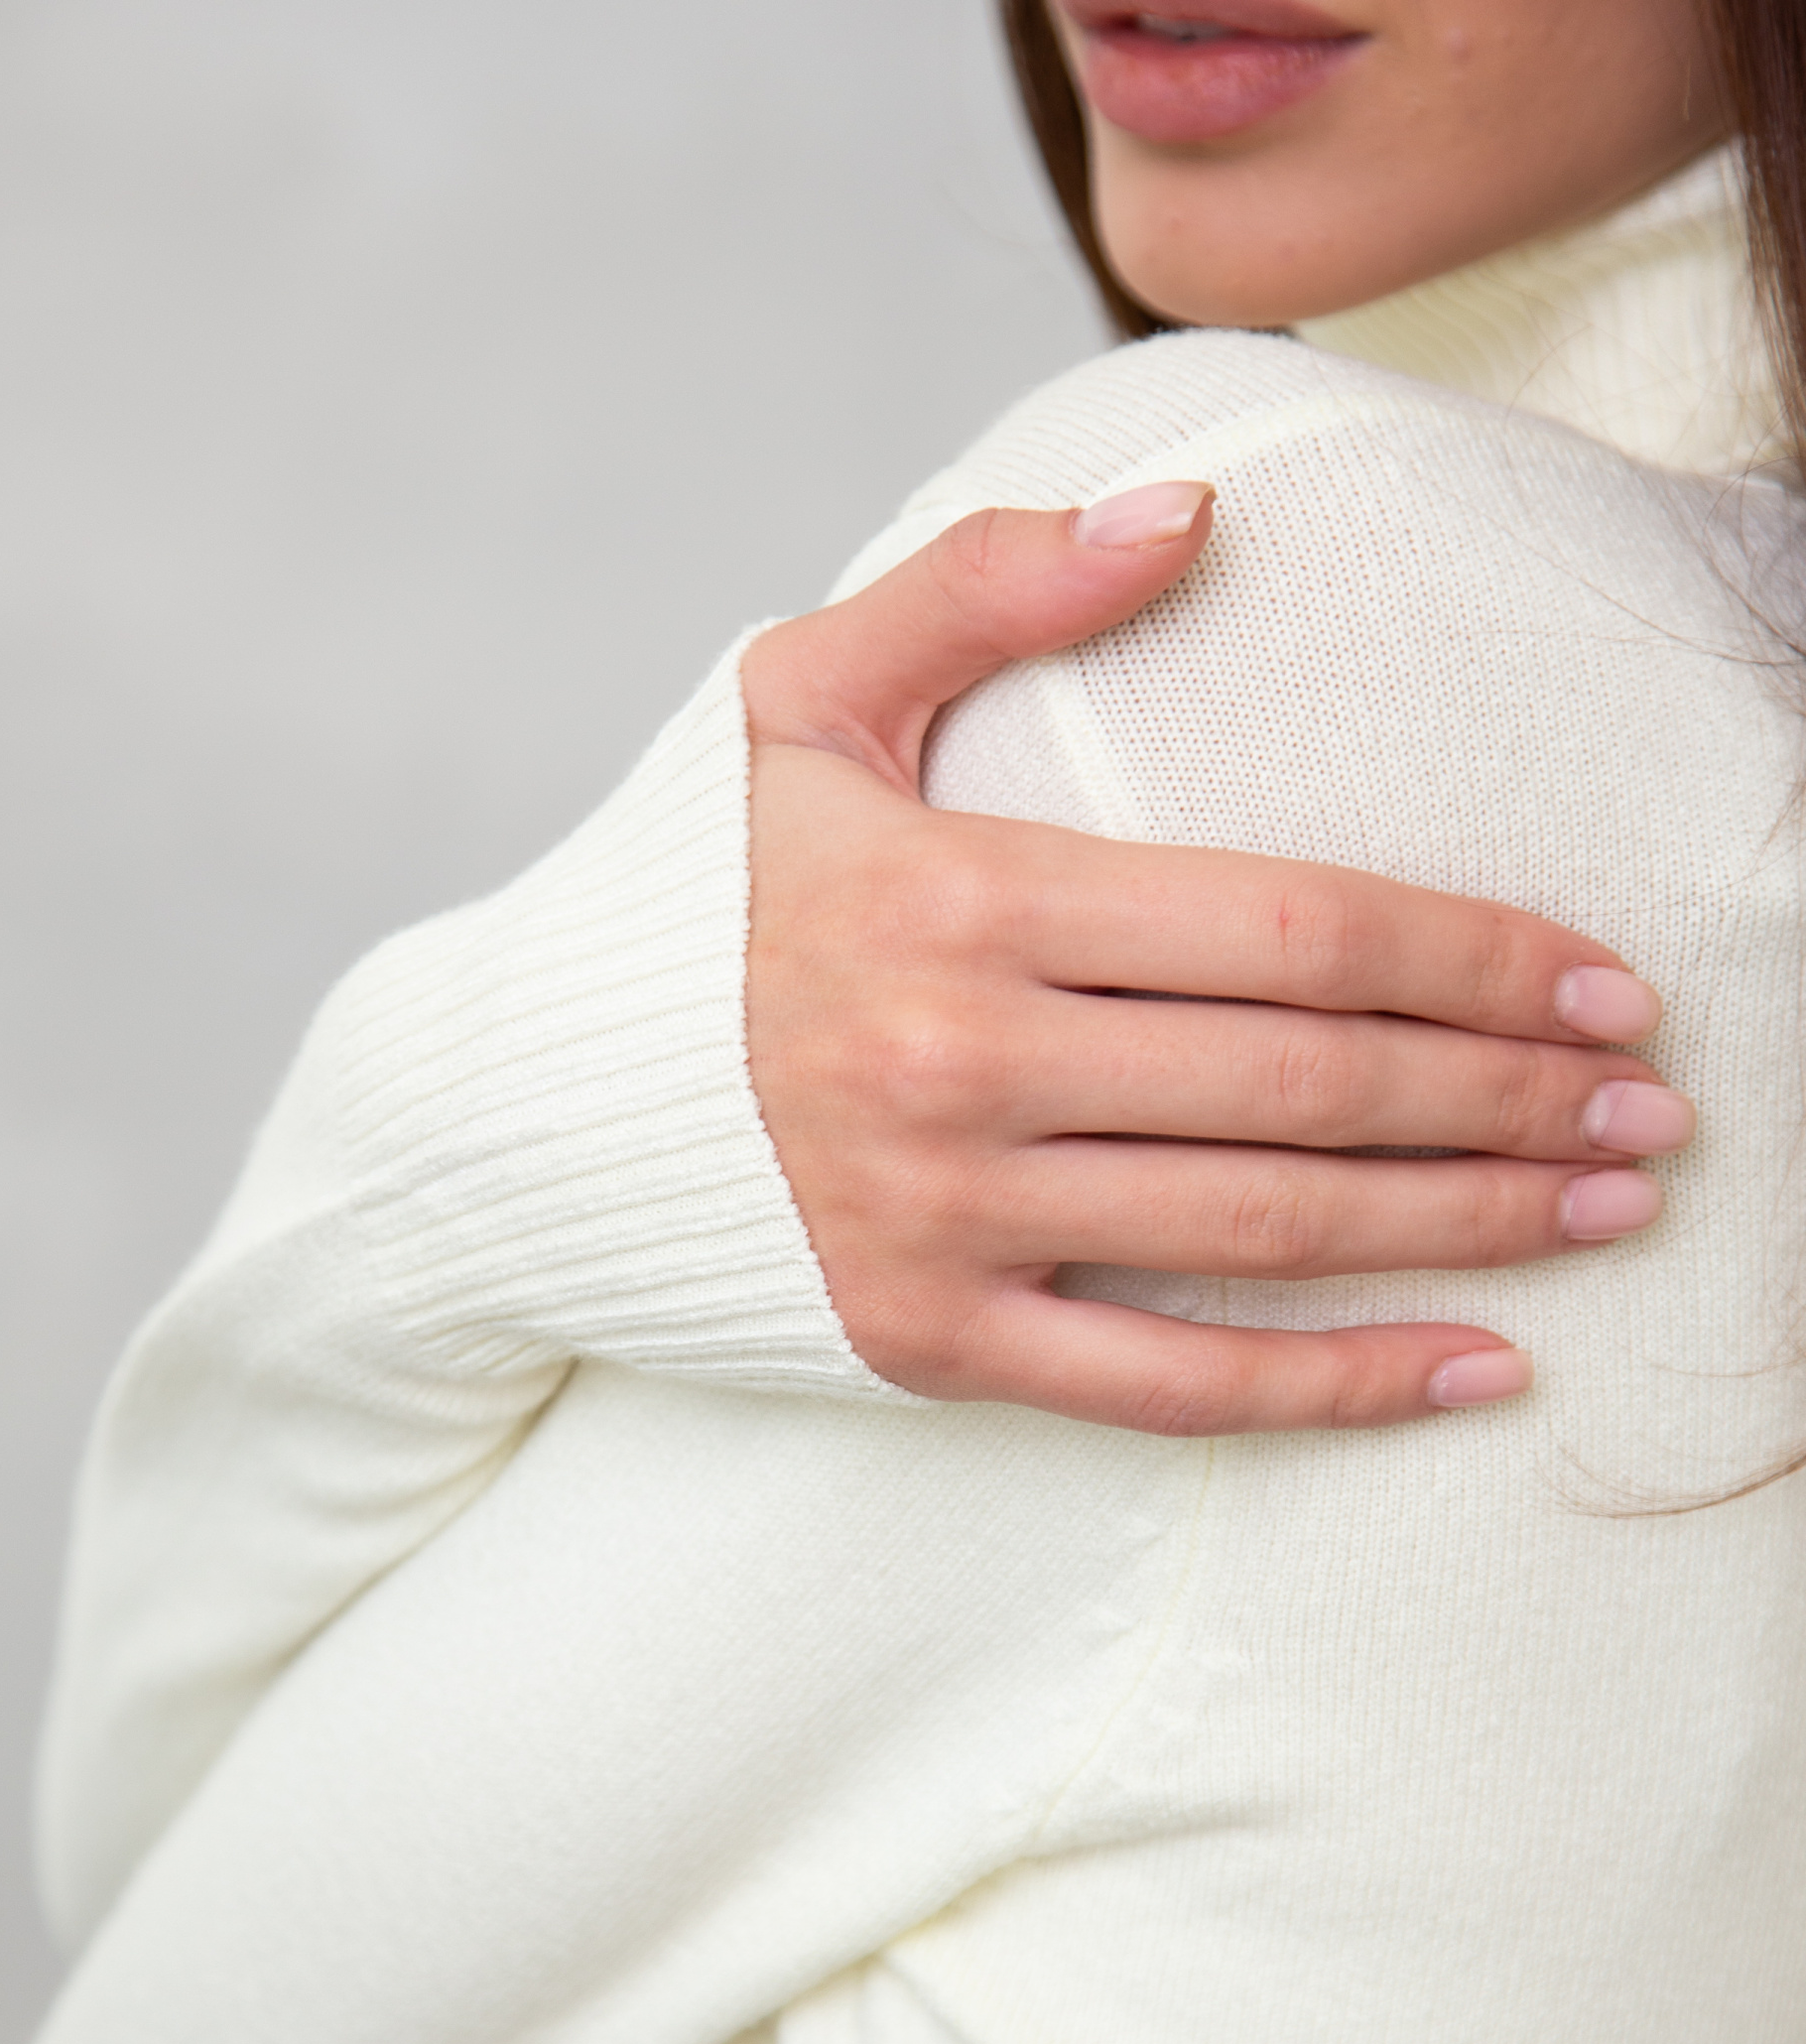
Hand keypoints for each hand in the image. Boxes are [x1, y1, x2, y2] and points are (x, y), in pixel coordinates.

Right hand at [743, 483, 1688, 1435]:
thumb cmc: (704, 893)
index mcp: (959, 899)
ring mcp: (944, 1221)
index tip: (1600, 976)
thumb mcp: (801, 695)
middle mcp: (960, 1068)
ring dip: (1468, 1224)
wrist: (539, 1106)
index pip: (1288, 929)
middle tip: (1650, 1103)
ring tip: (1606, 1206)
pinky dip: (1337, 1387)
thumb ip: (984, 579)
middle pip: (1309, 1084)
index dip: (1472, 955)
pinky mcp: (929, 1340)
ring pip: (1267, 1233)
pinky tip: (1478, 1368)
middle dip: (1510, 1092)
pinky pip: (1170, 1385)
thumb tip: (1187, 512)